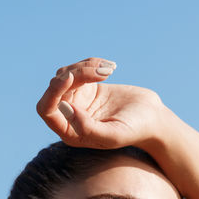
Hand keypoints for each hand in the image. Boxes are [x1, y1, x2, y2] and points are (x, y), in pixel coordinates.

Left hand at [36, 58, 168, 149]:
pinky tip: (110, 68)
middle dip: (77, 74)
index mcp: (70, 132)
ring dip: (86, 67)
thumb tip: (64, 108)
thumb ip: (86, 128)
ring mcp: (76, 100)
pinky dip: (92, 63)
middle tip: (103, 73)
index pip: (47, 110)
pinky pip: (78, 68)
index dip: (53, 92)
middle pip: (57, 87)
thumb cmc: (133, 130)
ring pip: (66, 74)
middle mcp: (68, 116)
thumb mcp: (112, 135)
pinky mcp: (85, 86)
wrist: (151, 117)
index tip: (71, 77)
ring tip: (109, 70)